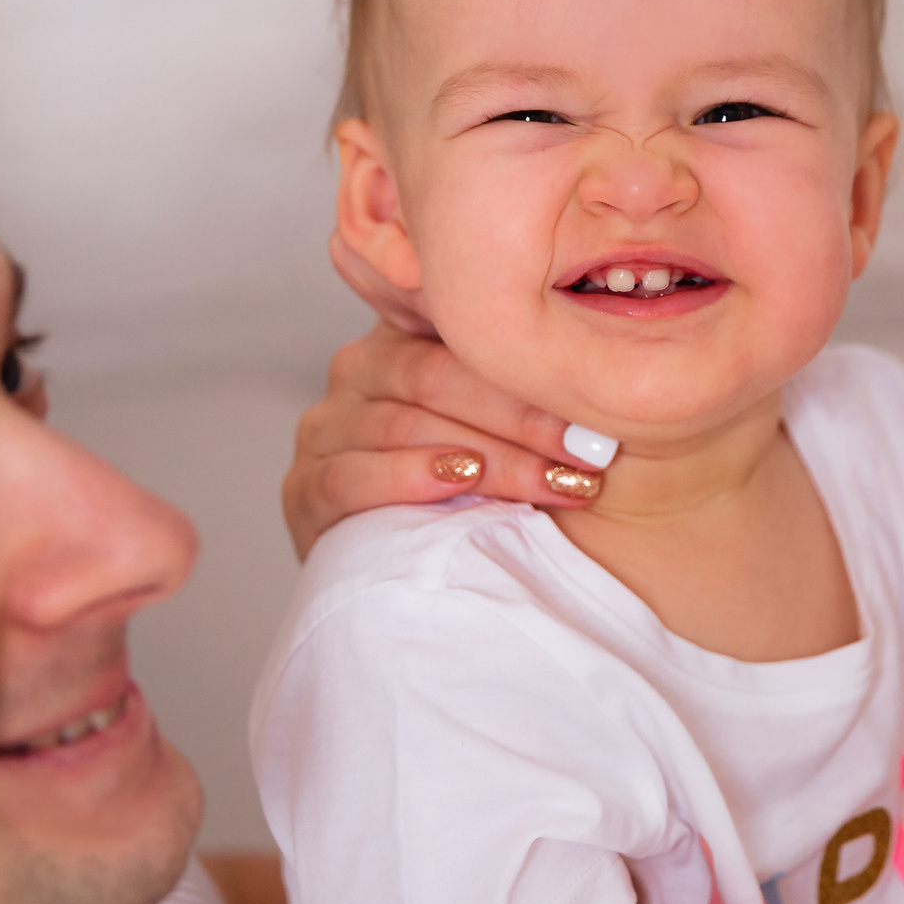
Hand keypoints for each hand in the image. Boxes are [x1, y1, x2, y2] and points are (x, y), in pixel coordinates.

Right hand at [281, 231, 613, 556]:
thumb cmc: (481, 485)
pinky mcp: (302, 491)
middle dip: (522, 418)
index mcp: (406, 334)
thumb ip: (526, 378)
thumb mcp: (505, 422)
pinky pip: (348, 475)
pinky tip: (459, 483)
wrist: (411, 571)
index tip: (596, 406)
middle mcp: (357, 370)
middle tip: (587, 455)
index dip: (528, 367)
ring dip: (488, 456)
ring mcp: (323, 428)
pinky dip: (408, 478)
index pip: (461, 331)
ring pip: (402, 424)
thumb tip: (601, 357)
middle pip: (435, 374)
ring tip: (552, 482)